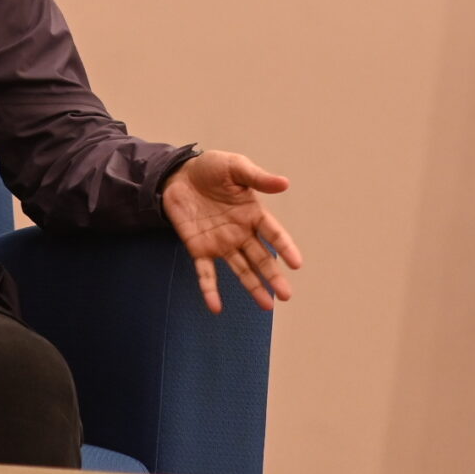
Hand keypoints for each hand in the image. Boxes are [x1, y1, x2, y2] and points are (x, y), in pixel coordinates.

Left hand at [160, 150, 302, 312]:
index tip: (297, 263)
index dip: (285, 247)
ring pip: (240, 269)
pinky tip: (215, 306)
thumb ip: (257, 178)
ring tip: (267, 304)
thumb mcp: (235, 167)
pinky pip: (206, 273)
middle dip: (273, 276)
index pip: (273, 233)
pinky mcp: (199, 249)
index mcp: (251, 213)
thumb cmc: (210, 169)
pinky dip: (210, 290)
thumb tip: (284, 183)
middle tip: (286, 295)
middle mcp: (240, 232)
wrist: (177, 174)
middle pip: (260, 257)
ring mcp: (220, 243)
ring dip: (253, 286)